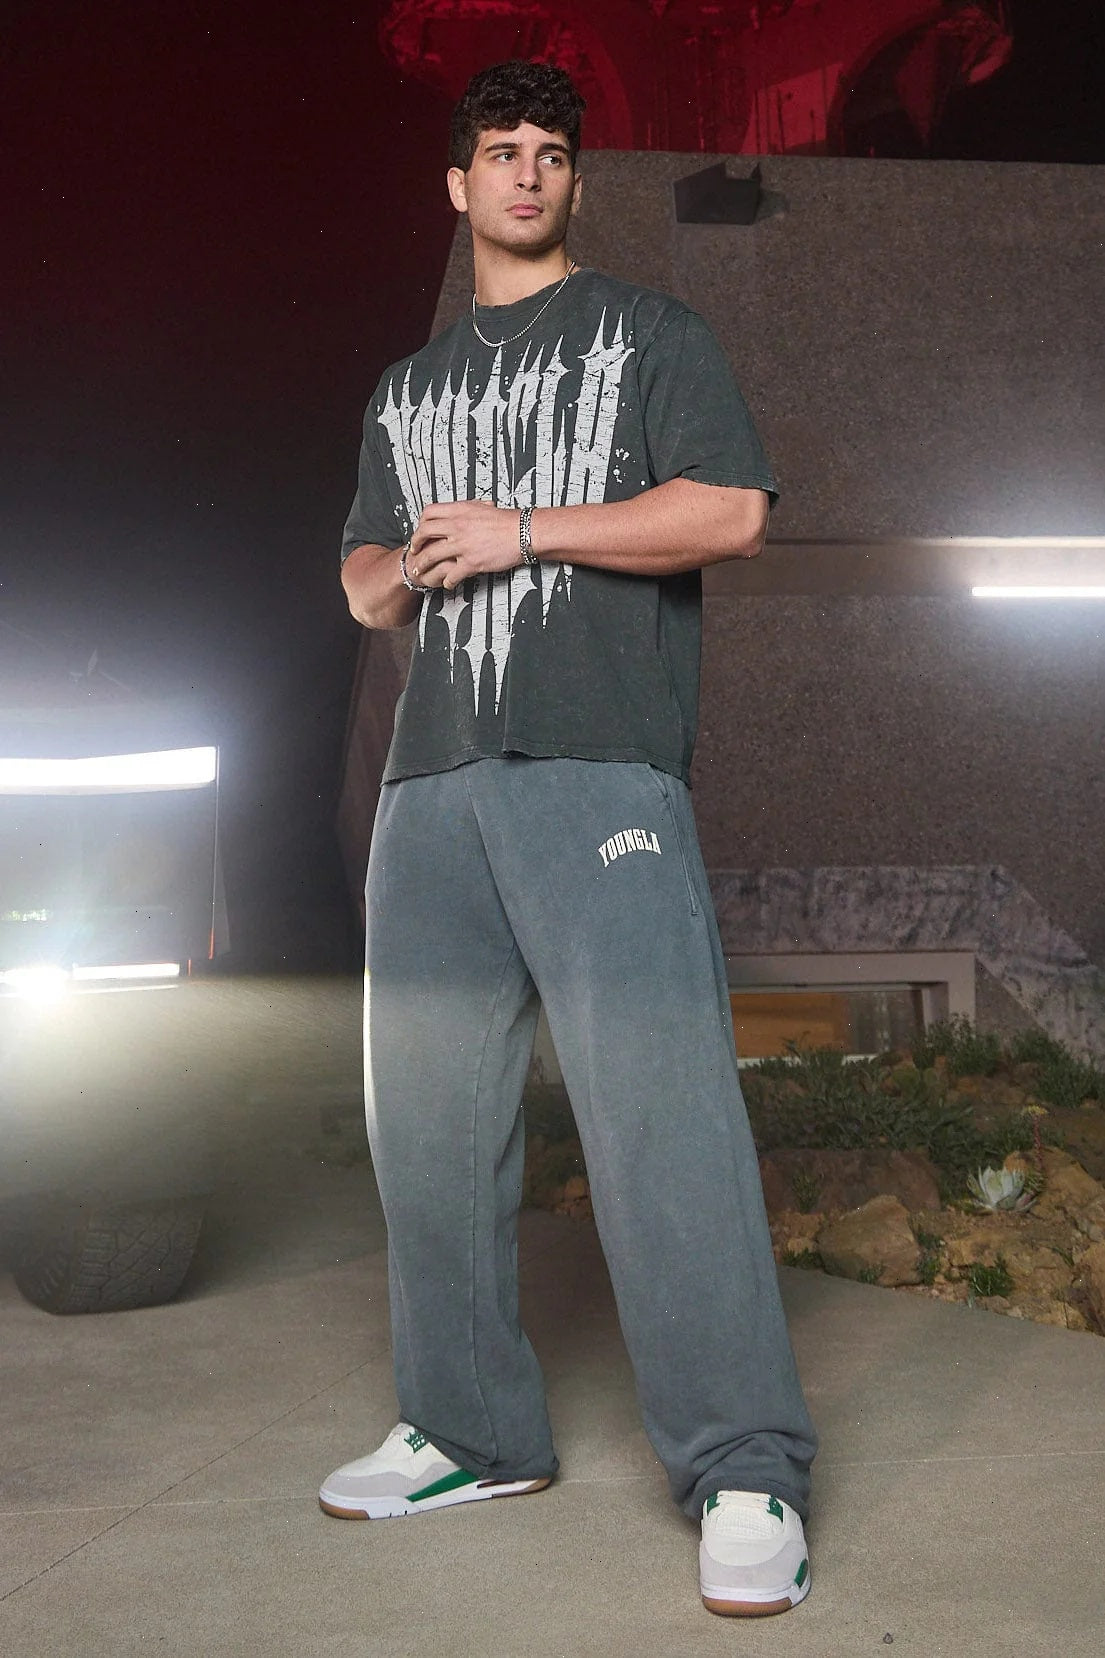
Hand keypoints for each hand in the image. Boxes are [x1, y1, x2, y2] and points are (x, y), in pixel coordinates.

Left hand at [407, 501, 523, 591]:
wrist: (523, 532)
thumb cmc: (507, 521)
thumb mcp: (483, 507)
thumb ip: (468, 509)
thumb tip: (461, 511)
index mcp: (459, 510)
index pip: (429, 513)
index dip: (421, 523)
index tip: (421, 530)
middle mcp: (457, 526)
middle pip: (424, 533)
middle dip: (415, 544)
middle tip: (414, 552)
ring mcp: (462, 545)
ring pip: (431, 556)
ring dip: (423, 565)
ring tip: (421, 571)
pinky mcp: (471, 562)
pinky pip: (451, 574)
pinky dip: (446, 581)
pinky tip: (447, 583)